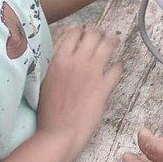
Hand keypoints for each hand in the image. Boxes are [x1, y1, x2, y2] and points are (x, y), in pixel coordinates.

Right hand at [36, 25, 123, 161]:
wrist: (60, 131)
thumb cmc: (49, 111)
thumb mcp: (44, 81)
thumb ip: (55, 65)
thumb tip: (62, 55)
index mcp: (59, 59)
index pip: (73, 32)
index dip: (81, 30)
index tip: (84, 31)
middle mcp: (77, 61)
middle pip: (93, 34)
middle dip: (99, 32)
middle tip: (102, 34)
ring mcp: (93, 72)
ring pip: (108, 46)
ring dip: (112, 41)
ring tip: (114, 41)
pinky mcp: (104, 86)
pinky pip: (117, 68)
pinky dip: (118, 66)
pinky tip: (117, 68)